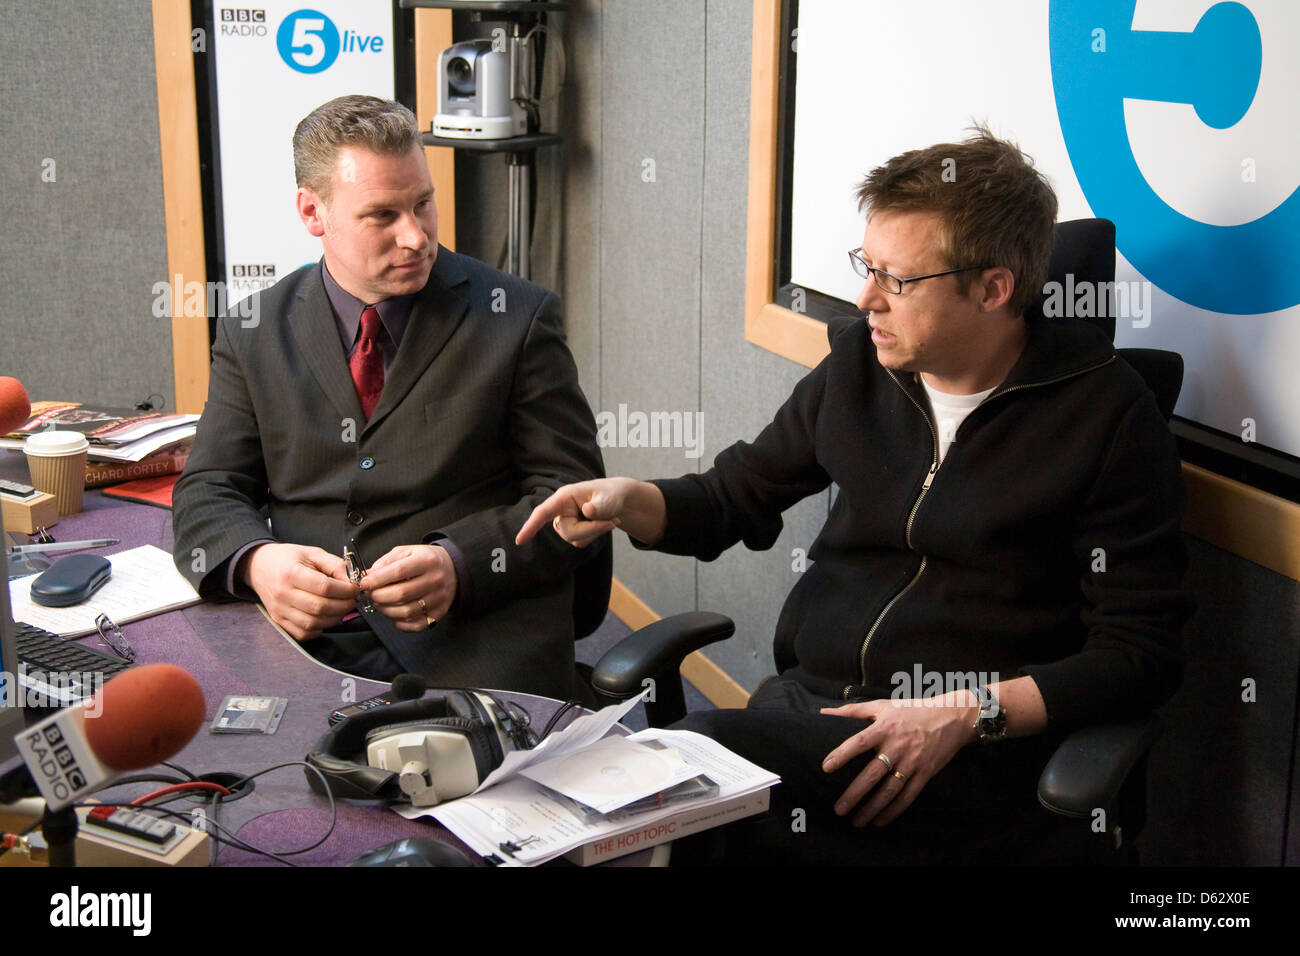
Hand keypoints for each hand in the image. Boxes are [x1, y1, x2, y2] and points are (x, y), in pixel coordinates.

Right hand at [242, 543, 358, 641]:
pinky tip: (325, 617)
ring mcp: (279, 610)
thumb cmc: (289, 559)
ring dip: (334, 619)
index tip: (355, 588)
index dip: (345, 590)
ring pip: (313, 623)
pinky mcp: (278, 620)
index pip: (324, 587)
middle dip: (343, 606)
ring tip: (341, 608)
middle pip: (320, 608)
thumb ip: (335, 565)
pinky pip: (303, 633)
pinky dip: (319, 629)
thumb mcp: (313, 553)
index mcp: (291, 573)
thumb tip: (352, 582)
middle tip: (351, 600)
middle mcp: (283, 594)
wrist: (259, 567)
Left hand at [363, 544, 457, 631]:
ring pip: (407, 611)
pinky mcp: (439, 612)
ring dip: (386, 610)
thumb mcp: (407, 552)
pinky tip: (394, 615)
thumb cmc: (425, 560)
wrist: (452, 569)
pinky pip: (416, 625)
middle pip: (401, 594)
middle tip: (371, 595)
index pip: (398, 572)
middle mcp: (435, 580)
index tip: (365, 584)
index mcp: (426, 561)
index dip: (377, 580)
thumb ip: (386, 562)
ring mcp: (438, 598)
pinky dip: (401, 623)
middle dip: (379, 596)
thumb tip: (368, 577)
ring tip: (380, 604)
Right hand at [517, 477, 661, 547]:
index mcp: (564, 497)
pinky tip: (603, 524)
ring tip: (608, 518)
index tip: (519, 541)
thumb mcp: (608, 499)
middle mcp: (560, 511)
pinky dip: (595, 535)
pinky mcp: (570, 533)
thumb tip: (587, 512)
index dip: (531, 526)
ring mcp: (564, 523)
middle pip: (569, 532)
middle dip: (592, 529)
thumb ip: (599, 506)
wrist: (616, 500)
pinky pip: (581, 542)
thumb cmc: (610, 495)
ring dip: (595, 532)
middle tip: (613, 521)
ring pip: (576, 539)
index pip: (543, 512)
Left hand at [819, 690, 977, 826]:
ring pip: (889, 790)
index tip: (826, 767)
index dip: (842, 754)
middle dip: (854, 794)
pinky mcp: (926, 773)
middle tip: (838, 809)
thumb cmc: (912, 710)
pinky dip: (894, 810)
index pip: (859, 742)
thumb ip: (853, 711)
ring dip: (872, 808)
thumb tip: (824, 712)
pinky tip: (880, 821)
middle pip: (873, 774)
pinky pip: (908, 795)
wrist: (952, 717)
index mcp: (885, 728)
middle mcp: (898, 746)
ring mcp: (913, 761)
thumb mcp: (883, 705)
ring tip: (857, 822)